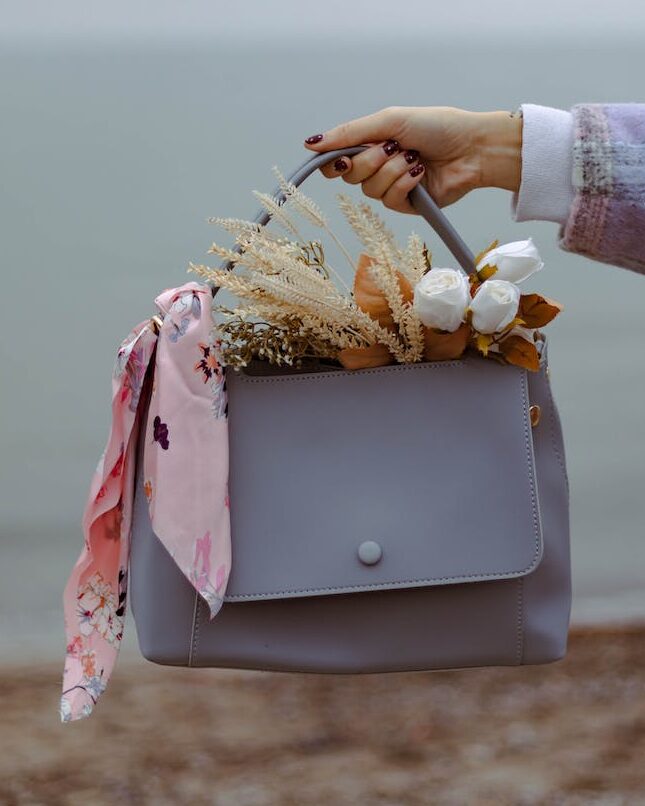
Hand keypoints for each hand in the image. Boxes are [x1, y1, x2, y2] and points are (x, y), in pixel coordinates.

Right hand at [303, 106, 521, 214]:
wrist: (472, 147)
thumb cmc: (436, 126)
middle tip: (392, 147)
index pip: (336, 161)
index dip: (333, 163)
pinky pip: (389, 201)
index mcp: (371, 143)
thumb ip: (350, 132)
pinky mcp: (407, 204)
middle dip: (370, 160)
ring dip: (392, 171)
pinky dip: (404, 184)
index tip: (340, 159)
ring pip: (370, 190)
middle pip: (350, 175)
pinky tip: (419, 174)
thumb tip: (310, 143)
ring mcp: (392, 186)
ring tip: (413, 158)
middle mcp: (378, 166)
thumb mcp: (389, 121)